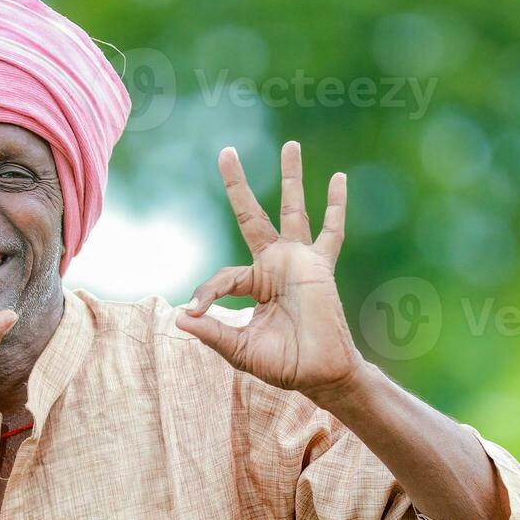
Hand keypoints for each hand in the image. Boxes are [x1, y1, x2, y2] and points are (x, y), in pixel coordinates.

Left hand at [175, 142, 364, 399]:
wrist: (320, 375)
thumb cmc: (283, 364)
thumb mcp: (239, 349)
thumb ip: (213, 333)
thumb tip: (180, 317)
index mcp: (253, 284)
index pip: (223, 277)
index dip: (206, 292)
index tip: (196, 311)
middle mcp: (274, 265)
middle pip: (251, 215)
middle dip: (238, 185)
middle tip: (226, 151)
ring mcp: (298, 262)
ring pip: (293, 210)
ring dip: (291, 178)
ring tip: (290, 144)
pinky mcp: (320, 267)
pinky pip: (331, 232)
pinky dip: (336, 207)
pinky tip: (338, 179)